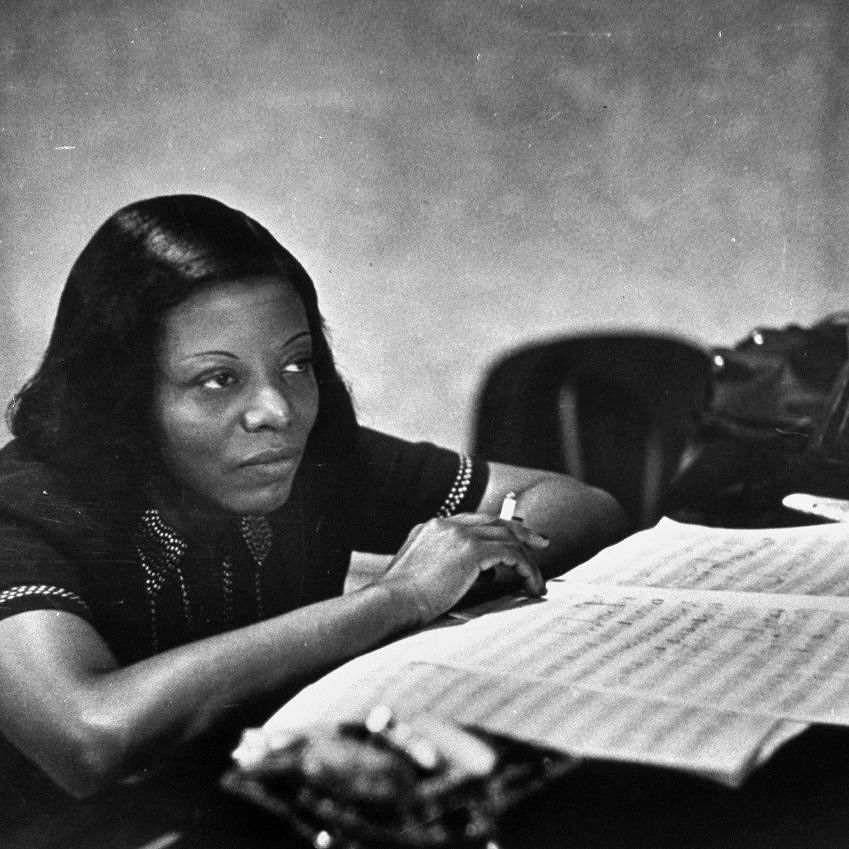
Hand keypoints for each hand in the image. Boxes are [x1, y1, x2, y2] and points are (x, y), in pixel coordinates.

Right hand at [377, 513, 547, 625]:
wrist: (391, 601)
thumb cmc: (401, 599)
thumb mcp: (421, 574)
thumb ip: (447, 567)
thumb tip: (480, 575)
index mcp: (432, 527)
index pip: (473, 521)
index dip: (497, 528)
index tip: (515, 538)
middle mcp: (447, 524)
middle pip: (495, 521)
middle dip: (521, 531)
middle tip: (541, 542)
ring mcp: (459, 534)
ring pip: (507, 537)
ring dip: (526, 559)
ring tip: (536, 580)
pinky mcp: (471, 550)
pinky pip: (511, 554)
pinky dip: (526, 569)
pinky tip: (532, 586)